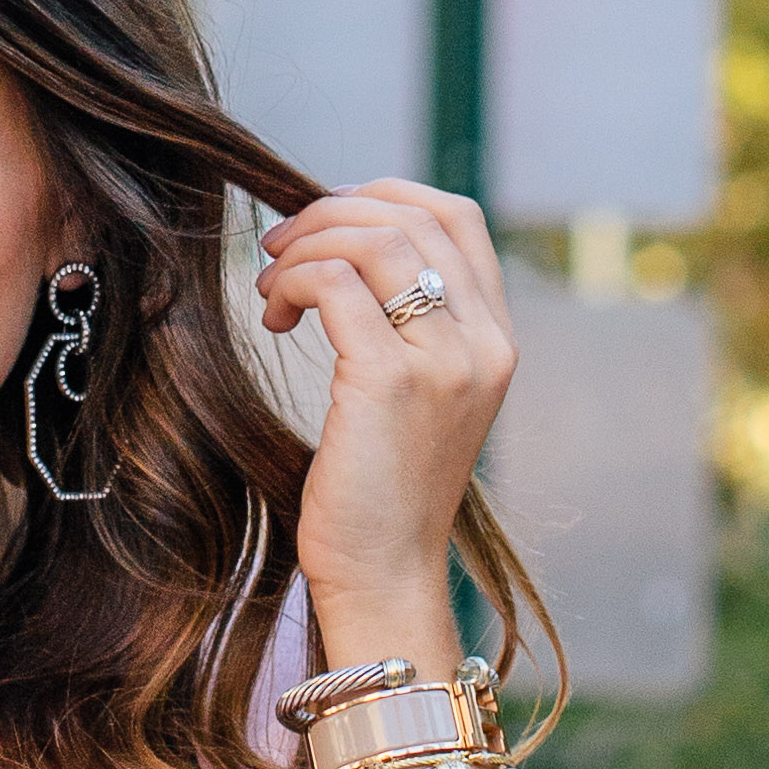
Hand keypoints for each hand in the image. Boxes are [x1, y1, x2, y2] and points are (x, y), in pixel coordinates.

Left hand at [254, 177, 514, 651]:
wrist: (384, 575)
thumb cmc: (382, 489)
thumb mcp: (417, 395)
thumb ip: (409, 324)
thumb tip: (344, 242)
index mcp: (495, 340)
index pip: (456, 217)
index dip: (384, 194)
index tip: (326, 218)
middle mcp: (483, 344)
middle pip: (409, 217)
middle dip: (329, 213)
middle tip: (279, 248)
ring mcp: (444, 362)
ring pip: (372, 240)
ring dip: (305, 245)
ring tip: (272, 285)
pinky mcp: (391, 383)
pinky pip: (334, 284)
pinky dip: (292, 282)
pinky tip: (275, 318)